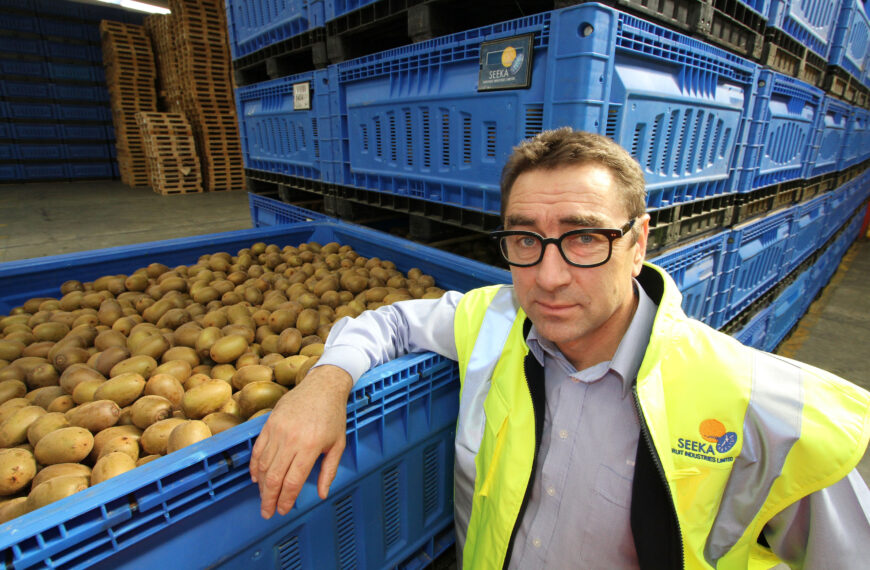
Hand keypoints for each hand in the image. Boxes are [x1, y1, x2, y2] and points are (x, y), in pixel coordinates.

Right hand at [250, 364, 352, 518]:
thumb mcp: (338, 444)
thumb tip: (322, 494)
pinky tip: (256, 478)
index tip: (283, 510)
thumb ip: (329, 471)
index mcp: (310, 446)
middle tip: (267, 512)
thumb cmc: (333, 415)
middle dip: (269, 498)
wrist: (322, 386)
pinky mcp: (269, 423)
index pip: (292, 481)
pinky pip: (257, 450)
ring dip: (262, 485)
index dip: (286, 499)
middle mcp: (291, 439)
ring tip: (264, 497)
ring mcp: (278, 430)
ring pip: (263, 465)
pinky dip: (254, 466)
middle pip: (274, 477)